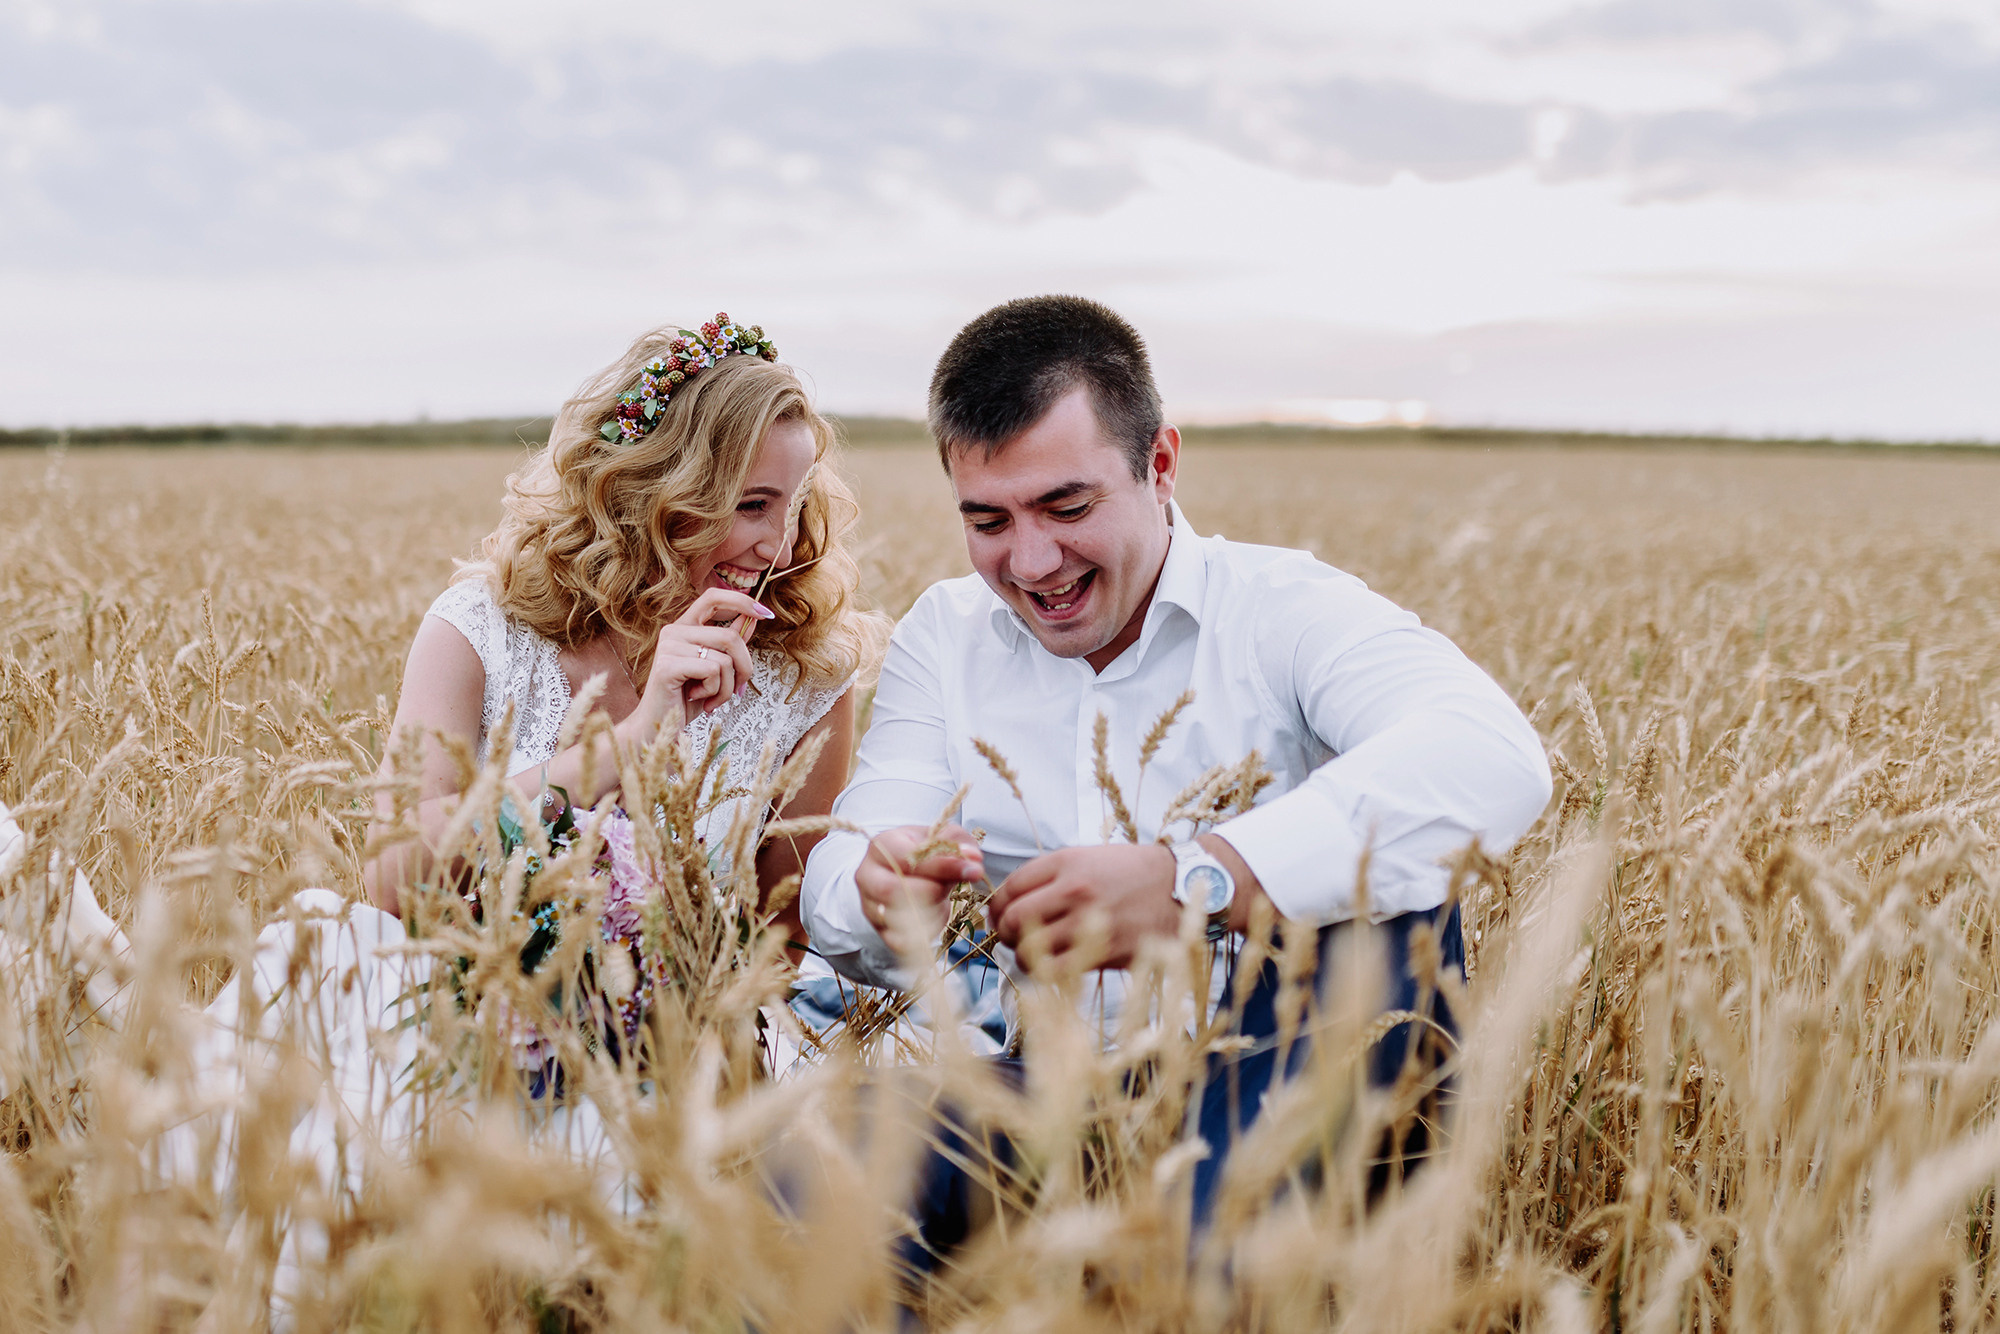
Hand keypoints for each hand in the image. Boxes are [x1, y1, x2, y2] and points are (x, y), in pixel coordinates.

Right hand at [626, 588, 769, 735]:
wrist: (660, 727)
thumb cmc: (687, 699)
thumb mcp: (716, 670)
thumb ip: (730, 644)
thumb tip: (751, 620)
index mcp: (685, 627)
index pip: (713, 597)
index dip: (742, 601)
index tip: (765, 614)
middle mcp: (674, 631)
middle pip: (730, 637)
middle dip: (744, 668)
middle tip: (738, 689)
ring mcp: (668, 646)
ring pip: (724, 658)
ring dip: (728, 686)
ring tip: (713, 698)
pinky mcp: (668, 665)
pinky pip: (712, 671)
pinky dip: (715, 691)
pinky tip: (699, 699)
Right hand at [856, 824, 982, 953]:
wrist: (910, 875)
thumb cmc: (926, 855)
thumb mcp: (944, 839)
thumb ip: (959, 844)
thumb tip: (973, 860)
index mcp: (882, 845)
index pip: (908, 858)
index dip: (942, 865)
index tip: (973, 870)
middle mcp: (868, 875)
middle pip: (896, 890)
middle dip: (933, 891)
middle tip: (949, 887)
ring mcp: (870, 905)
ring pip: (900, 917)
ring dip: (931, 911)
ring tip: (940, 898)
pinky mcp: (879, 931)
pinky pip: (904, 940)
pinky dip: (927, 930)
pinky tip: (933, 914)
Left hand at [987, 843, 1179, 972]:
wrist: (1180, 886)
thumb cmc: (1134, 871)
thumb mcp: (1090, 856)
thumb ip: (1052, 875)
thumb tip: (1014, 899)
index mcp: (1067, 862)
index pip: (1011, 886)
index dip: (997, 905)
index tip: (999, 915)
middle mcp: (1074, 890)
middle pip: (1013, 918)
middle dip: (1005, 932)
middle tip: (1011, 938)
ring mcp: (1089, 922)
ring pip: (1030, 949)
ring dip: (1022, 956)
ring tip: (1030, 955)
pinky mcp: (1106, 951)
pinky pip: (1058, 970)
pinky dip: (1047, 973)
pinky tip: (1051, 967)